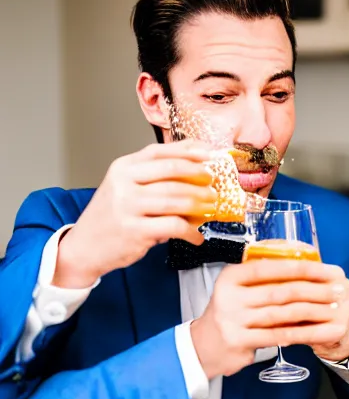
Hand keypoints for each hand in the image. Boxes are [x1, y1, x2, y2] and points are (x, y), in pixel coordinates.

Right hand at [53, 142, 216, 287]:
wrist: (84, 247)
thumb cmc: (110, 217)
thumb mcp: (124, 189)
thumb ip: (152, 179)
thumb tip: (194, 173)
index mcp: (123, 167)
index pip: (160, 152)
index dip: (188, 150)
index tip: (209, 154)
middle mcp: (124, 183)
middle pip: (171, 171)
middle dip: (199, 176)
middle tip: (213, 183)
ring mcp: (128, 206)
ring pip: (176, 198)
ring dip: (199, 203)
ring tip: (210, 207)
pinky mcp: (135, 230)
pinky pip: (173, 226)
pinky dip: (190, 231)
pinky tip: (196, 235)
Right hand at [190, 259, 348, 378]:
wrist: (203, 345)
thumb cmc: (228, 313)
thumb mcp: (237, 289)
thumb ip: (262, 279)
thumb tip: (304, 267)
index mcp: (230, 277)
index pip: (269, 267)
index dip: (299, 267)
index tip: (324, 268)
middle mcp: (229, 297)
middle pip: (279, 291)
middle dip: (313, 290)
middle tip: (336, 289)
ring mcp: (233, 320)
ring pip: (281, 314)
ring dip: (311, 311)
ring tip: (331, 309)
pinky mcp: (240, 341)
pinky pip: (277, 336)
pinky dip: (299, 332)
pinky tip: (315, 330)